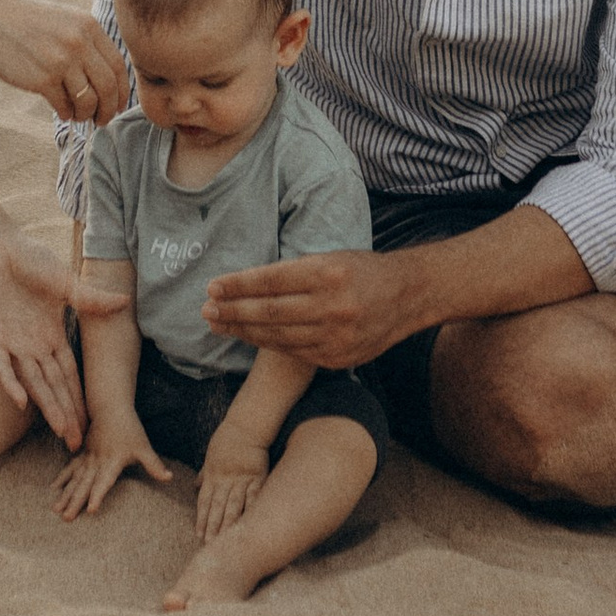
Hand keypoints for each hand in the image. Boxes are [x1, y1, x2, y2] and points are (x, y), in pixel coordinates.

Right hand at [0, 0, 127, 126]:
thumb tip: (108, 78)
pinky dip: (66, 113)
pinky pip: (64, 106)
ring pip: (88, 100)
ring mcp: (61, 61)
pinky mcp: (42, 79)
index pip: (118, 65)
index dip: (122, 90)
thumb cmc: (27, 22)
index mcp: (89, 26)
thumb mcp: (65, 20)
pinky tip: (62, 111)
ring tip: (79, 116)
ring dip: (86, 114)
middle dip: (109, 109)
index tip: (120, 104)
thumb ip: (87, 42)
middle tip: (103, 119)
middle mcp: (79, 43)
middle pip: (108, 86)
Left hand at [0, 228, 87, 446]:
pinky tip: (21, 402)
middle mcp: (34, 345)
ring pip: (32, 383)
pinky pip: (1, 365)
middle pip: (53, 386)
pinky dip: (10, 382)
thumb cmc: (30, 260)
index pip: (68, 375)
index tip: (91, 424)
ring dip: (46, 406)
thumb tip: (125, 303)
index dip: (79, 399)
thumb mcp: (66, 282)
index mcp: (52, 335)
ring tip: (61, 431)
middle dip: (66, 414)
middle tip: (79, 444)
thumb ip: (91, 299)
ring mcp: (13, 342)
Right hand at [54, 424, 172, 518]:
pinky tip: (53, 489)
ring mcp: (88, 458)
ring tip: (55, 510)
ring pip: (74, 479)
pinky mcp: (83, 453)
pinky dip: (62, 478)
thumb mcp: (144, 447)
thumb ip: (154, 465)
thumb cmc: (130, 428)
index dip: (98, 496)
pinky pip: (70, 468)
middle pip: (85, 485)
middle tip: (66, 518)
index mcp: (112, 462)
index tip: (91, 510)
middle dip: (75, 502)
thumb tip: (169, 478)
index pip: (104, 482)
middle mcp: (97, 462)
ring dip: (65, 494)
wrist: (111, 407)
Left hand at [195, 432, 270, 540]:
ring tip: (225, 539)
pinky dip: (251, 508)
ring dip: (229, 523)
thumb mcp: (210, 456)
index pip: (204, 502)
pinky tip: (250, 522)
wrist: (245, 425)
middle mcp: (225, 480)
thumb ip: (204, 474)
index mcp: (212, 476)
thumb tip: (195, 485)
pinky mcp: (257, 476)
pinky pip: (254, 495)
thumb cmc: (226, 439)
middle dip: (213, 527)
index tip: (198, 535)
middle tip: (209, 545)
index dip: (201, 519)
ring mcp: (241, 479)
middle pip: (217, 507)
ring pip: (233, 505)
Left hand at [202, 249, 414, 371]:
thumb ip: (294, 271)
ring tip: (219, 324)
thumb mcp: (331, 257)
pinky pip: (294, 352)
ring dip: (244, 331)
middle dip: (233, 311)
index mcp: (328, 272)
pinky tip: (250, 337)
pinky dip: (268, 345)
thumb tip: (245, 284)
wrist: (408, 295)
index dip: (238, 285)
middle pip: (270, 312)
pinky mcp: (339, 358)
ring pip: (278, 336)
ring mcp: (337, 336)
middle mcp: (333, 306)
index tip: (213, 287)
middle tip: (206, 310)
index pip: (271, 280)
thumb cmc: (362, 269)